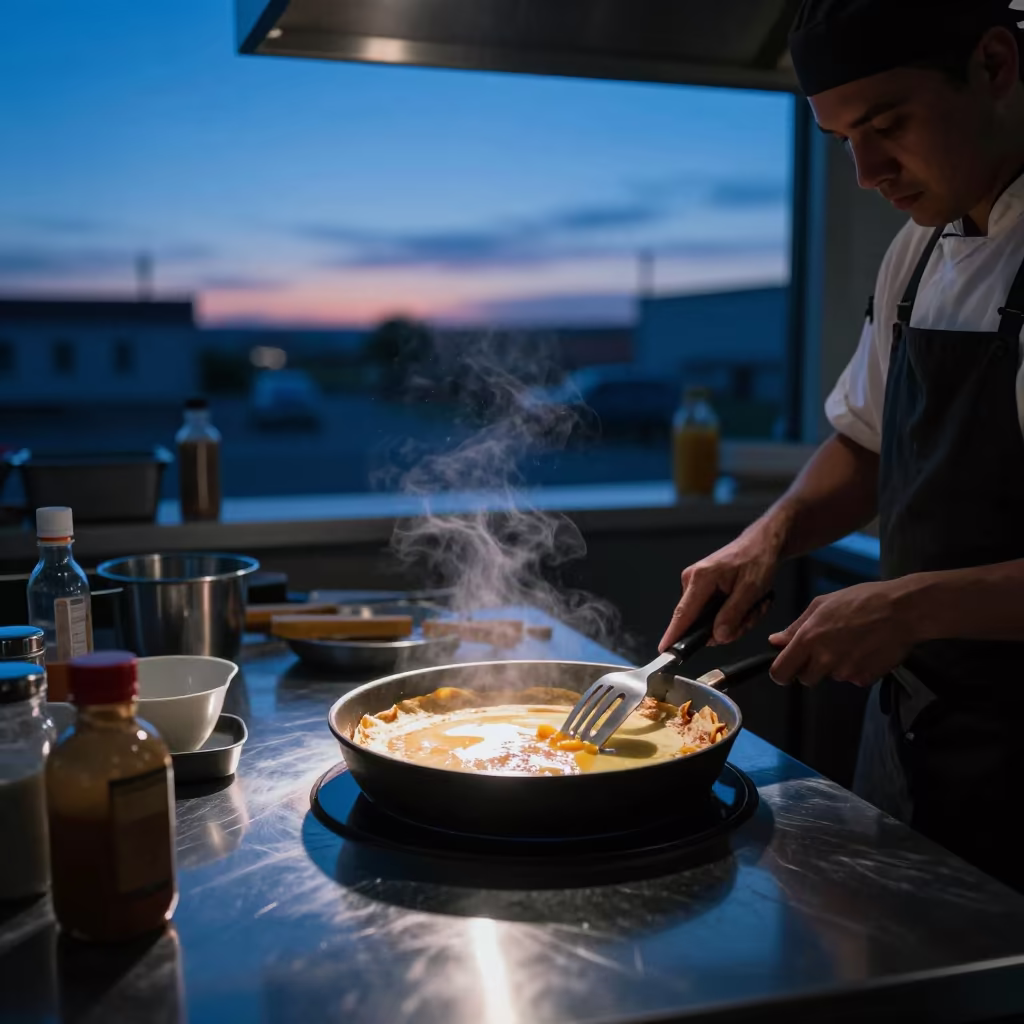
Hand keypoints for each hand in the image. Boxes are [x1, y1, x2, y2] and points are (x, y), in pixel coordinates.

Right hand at [659, 521, 782, 651]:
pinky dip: (733, 614)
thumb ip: (732, 615)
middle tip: (752, 614)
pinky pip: (714, 614)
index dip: (674, 634)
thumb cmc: (757, 559)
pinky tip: (748, 604)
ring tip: (754, 605)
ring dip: (736, 620)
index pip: (683, 614)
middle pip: (701, 622)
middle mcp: (692, 581)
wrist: (762, 544)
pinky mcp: (703, 589)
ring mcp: (696, 585)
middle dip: (730, 626)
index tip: (664, 651)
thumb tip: (717, 637)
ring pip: (711, 621)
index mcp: (700, 578)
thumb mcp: (751, 590)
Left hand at [768, 580, 918, 686]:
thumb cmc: (862, 600)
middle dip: (811, 668)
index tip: (787, 668)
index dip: (781, 673)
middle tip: (825, 648)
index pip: (780, 672)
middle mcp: (824, 660)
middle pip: (806, 679)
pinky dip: (856, 669)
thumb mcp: (822, 604)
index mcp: (808, 639)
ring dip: (835, 666)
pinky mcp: (865, 679)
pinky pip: (853, 679)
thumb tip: (775, 641)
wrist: (903, 610)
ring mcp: (845, 672)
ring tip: (851, 642)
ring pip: (831, 677)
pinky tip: (866, 649)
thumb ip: (795, 627)